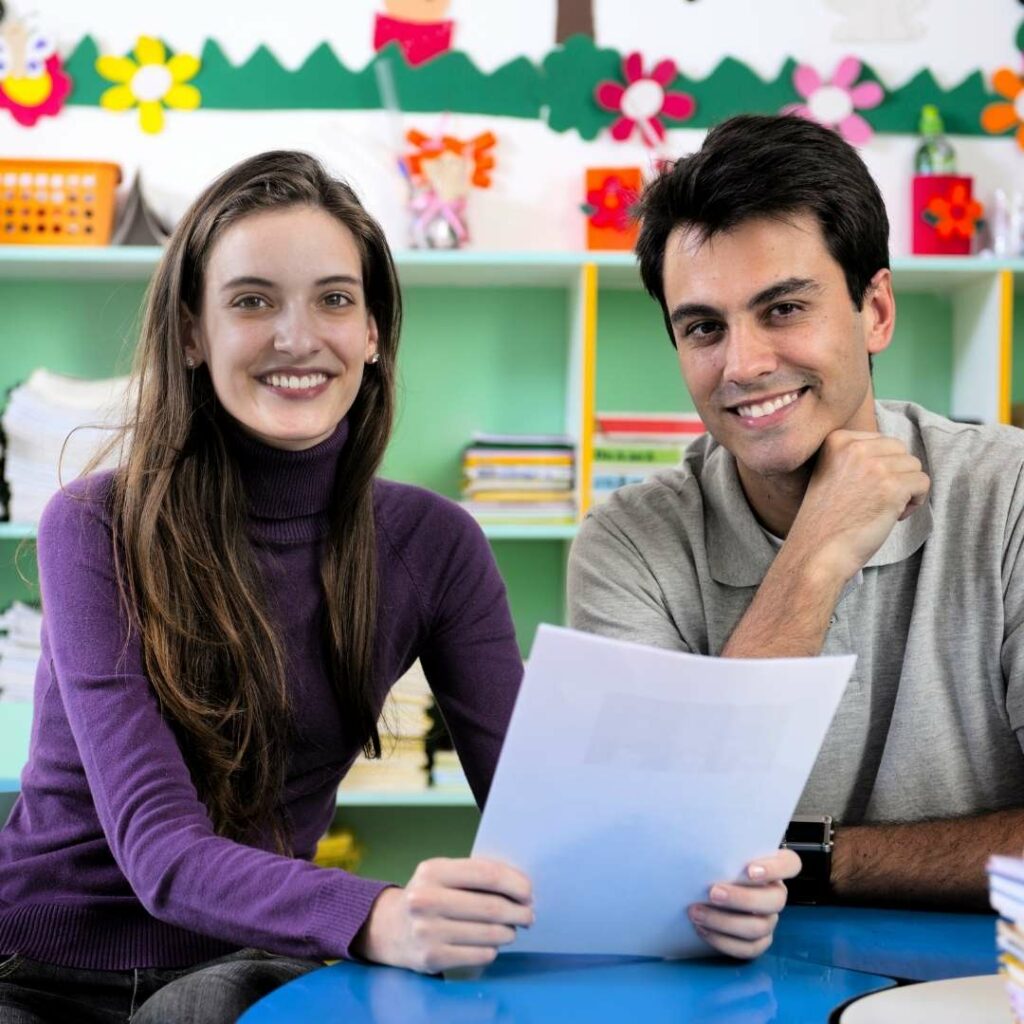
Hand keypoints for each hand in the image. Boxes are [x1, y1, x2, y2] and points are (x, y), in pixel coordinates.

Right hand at [351, 857, 532, 973]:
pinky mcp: (431, 958)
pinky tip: (491, 944)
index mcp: (433, 871)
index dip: (514, 883)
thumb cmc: (427, 896)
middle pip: (491, 907)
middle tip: (528, 914)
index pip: (486, 874)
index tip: (529, 891)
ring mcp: (427, 931)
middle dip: (518, 911)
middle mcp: (426, 900)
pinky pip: (479, 955)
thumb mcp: (442, 875)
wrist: (388, 928)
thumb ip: (474, 875)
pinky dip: (492, 950)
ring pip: (489, 934)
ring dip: (508, 932)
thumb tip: (520, 887)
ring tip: (511, 929)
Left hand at [688, 849, 800, 958]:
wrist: (704, 889)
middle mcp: (776, 894)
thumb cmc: (715, 863)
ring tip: (698, 913)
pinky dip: (723, 941)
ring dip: (725, 922)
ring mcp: (769, 919)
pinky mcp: (757, 941)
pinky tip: (703, 929)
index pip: (790, 864)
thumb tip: (704, 845)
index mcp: (774, 866)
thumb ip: (723, 848)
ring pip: (759, 927)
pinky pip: (748, 948)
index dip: (774, 868)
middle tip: (713, 893)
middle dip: (742, 899)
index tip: (749, 870)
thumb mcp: (721, 849)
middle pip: (775, 900)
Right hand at [788, 430, 929, 583]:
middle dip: (895, 474)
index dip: (879, 466)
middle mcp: (854, 447)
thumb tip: (897, 454)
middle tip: (877, 500)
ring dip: (906, 489)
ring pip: (914, 466)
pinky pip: (923, 483)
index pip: (880, 441)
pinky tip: (893, 516)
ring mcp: (874, 466)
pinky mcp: (892, 487)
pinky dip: (914, 502)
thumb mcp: (831, 473)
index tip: (864, 489)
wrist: (817, 551)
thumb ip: (857, 457)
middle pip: (899, 449)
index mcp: (836, 440)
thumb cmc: (825, 520)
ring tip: (884, 509)